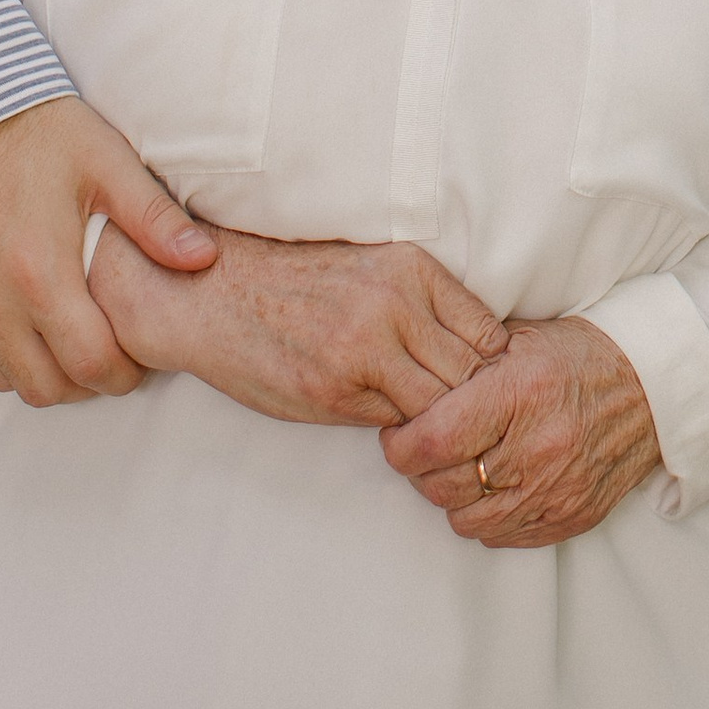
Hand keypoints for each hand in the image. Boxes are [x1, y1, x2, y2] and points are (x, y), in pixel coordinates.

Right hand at [0, 95, 217, 405]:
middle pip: (44, 387)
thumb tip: (202, 259)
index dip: (122, 374)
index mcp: (39, 273)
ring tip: (64, 341)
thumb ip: (154, 219)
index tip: (136, 362)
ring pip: (0, 377)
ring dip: (36, 371)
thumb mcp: (104, 161)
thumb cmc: (30, 129)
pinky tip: (17, 324)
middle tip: (104, 356)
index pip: (90, 364)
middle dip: (83, 382)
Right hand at [91, 224, 508, 426]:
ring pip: (438, 407)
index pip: (489, 334)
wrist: (213, 291)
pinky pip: (393, 425)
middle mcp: (395, 305)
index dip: (495, 372)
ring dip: (443, 429)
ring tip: (443, 439)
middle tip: (477, 430)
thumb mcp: (370, 269)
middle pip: (472, 375)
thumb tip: (479, 355)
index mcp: (411, 270)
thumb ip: (422, 304)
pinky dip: (403, 435)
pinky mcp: (334, 391)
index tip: (490, 391)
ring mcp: (364, 351)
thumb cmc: (296, 283)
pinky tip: (400, 435)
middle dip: (478, 407)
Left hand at [381, 319, 660, 545]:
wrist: (654, 387)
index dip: (401, 443)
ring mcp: (557, 490)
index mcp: (522, 393)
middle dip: (421, 469)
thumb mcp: (522, 339)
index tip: (398, 432)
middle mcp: (539, 448)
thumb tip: (410, 384)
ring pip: (466, 520)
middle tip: (426, 446)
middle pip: (443, 486)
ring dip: (454, 496)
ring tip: (464, 464)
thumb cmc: (582, 355)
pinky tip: (497, 485)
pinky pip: (502, 537)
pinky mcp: (571, 518)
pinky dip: (489, 516)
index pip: (433, 440)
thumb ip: (466, 362)